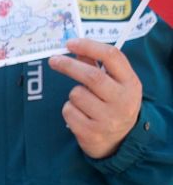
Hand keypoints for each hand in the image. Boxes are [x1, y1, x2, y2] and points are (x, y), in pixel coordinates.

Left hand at [48, 38, 142, 158]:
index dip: (89, 46)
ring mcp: (108, 118)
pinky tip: (80, 115)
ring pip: (76, 94)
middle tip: (53, 60)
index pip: (113, 56)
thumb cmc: (113, 105)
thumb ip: (97, 67)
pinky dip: (69, 109)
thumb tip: (76, 49)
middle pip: (92, 76)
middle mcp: (122, 100)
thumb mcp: (115, 85)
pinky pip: (69, 111)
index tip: (71, 43)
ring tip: (83, 102)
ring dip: (73, 94)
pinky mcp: (91, 132)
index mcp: (131, 83)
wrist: (119, 141)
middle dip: (69, 66)